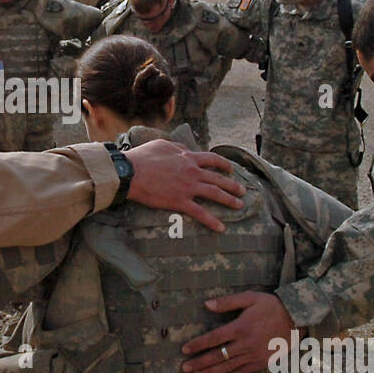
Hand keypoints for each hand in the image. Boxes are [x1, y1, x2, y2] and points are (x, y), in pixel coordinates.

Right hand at [125, 138, 244, 232]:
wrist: (131, 172)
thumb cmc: (143, 157)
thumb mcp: (162, 144)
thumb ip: (177, 146)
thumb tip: (184, 147)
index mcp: (188, 157)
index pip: (212, 160)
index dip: (224, 165)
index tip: (231, 170)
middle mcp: (192, 172)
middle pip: (218, 179)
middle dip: (233, 185)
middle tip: (242, 191)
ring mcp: (188, 187)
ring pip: (215, 194)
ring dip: (229, 200)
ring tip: (239, 206)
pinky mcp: (180, 202)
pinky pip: (200, 213)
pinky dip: (212, 221)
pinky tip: (221, 227)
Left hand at [179, 291, 294, 372]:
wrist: (297, 319)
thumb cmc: (271, 306)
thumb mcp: (250, 298)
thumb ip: (227, 302)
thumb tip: (207, 304)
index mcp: (240, 327)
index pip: (213, 338)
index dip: (198, 344)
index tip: (184, 350)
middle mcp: (245, 344)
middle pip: (218, 356)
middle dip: (200, 363)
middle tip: (184, 368)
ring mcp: (253, 355)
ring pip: (228, 367)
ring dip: (210, 372)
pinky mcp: (261, 363)